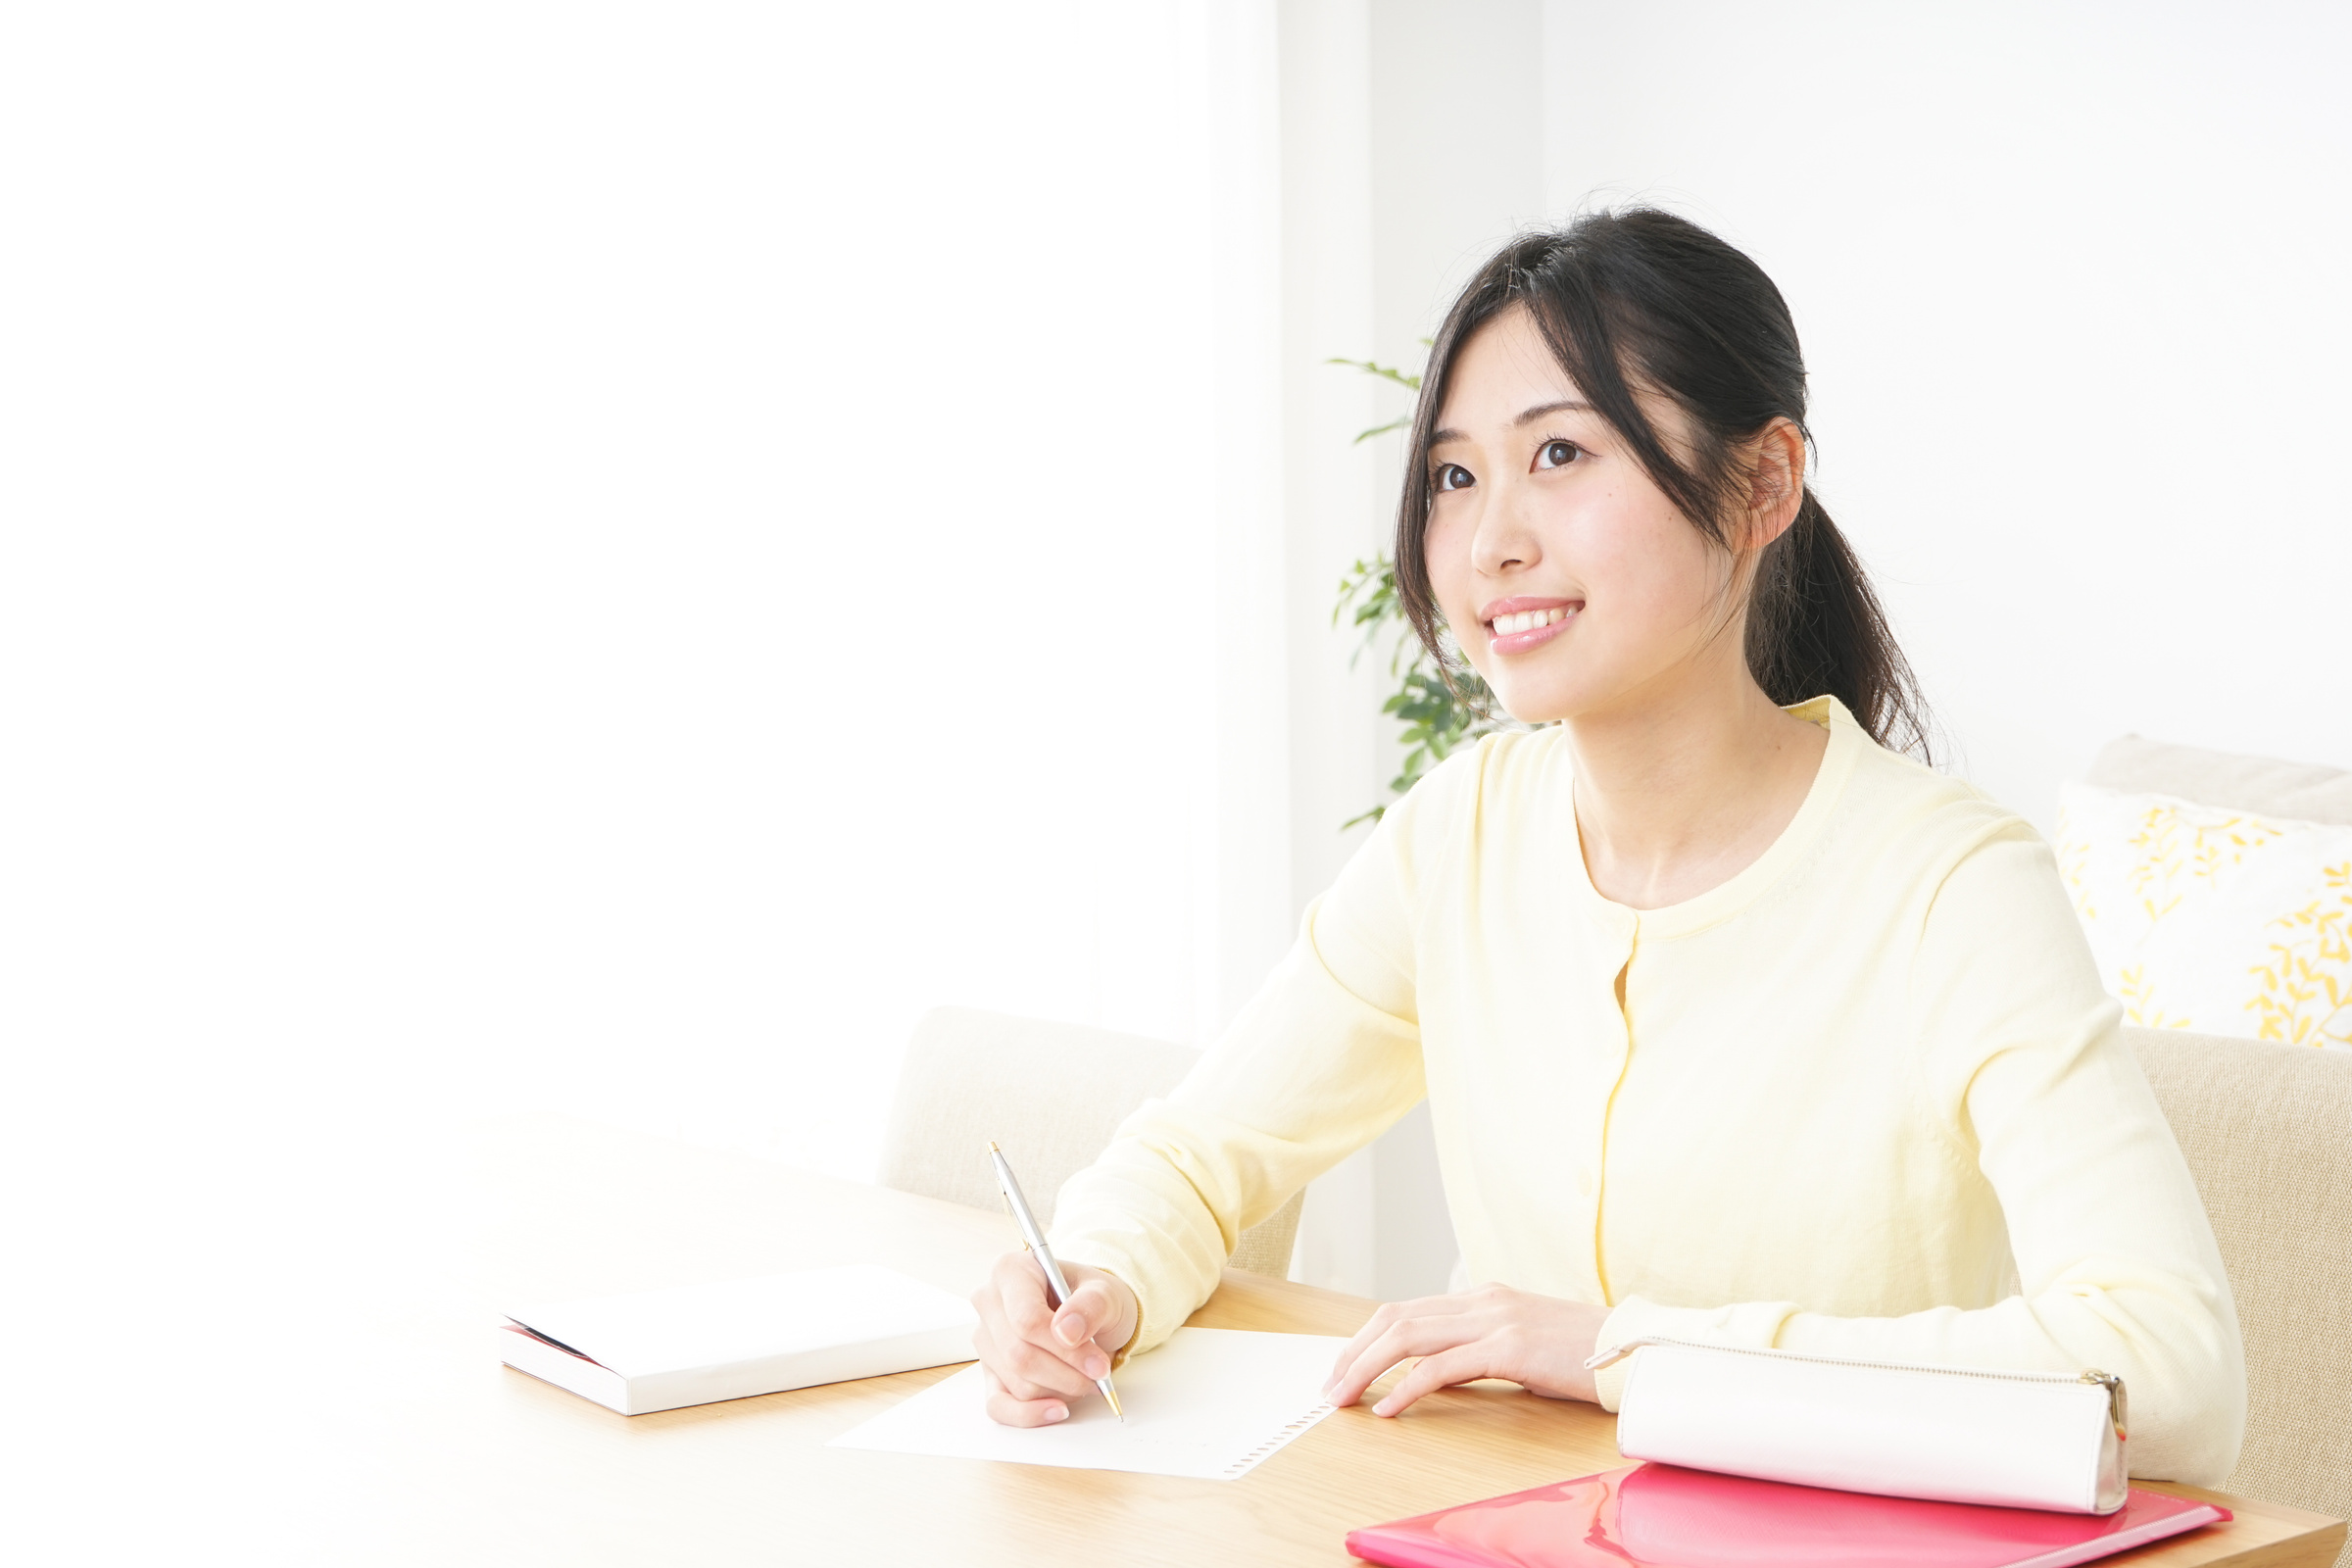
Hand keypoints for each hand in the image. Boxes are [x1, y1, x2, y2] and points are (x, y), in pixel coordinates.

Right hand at [969, 1250, 1138, 1427]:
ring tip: (1086, 1378)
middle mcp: (988, 1303)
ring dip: (1059, 1390)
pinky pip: (998, 1406)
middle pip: (1020, 1355)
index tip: (1098, 1364)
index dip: (1064, 1349)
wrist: (1089, 1315)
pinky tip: (1057, 1410)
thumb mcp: (1105, 1292)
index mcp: (1010, 1271)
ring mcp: (986, 1340)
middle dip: (1066, 1374)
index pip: (1026, 1320)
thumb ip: (1090, 1305)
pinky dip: (1029, 1415)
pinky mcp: (990, 1372)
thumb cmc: (1092, 1299)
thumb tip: (1066, 1330)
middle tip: (1100, 1376)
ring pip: (1018, 1383)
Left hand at [1323, 1282, 1608, 1416]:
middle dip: (1352, 1353)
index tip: (1344, 1367)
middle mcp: (1483, 1300)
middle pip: (1395, 1318)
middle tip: (1329, 1387)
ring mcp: (1494, 1320)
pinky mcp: (1508, 1348)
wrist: (1636, 1349)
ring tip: (1343, 1398)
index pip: (1407, 1309)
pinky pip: (1440, 1368)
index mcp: (1484, 1296)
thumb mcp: (1526, 1343)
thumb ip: (1484, 1347)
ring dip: (1365, 1368)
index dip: (1366, 1337)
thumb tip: (1442, 1372)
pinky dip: (1405, 1388)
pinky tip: (1387, 1408)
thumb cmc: (1587, 1354)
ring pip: (1407, 1337)